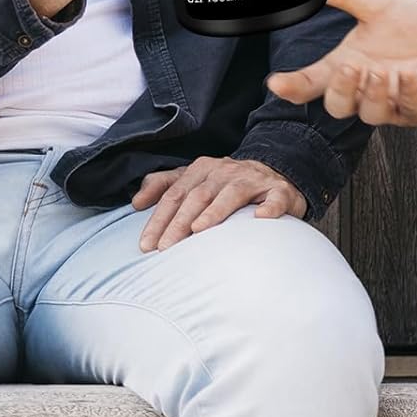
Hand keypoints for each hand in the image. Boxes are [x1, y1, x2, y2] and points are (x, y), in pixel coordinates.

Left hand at [133, 156, 305, 250]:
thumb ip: (164, 186)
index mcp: (203, 168)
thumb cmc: (226, 185)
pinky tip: (260, 218)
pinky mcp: (280, 191)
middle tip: (166, 248)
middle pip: (199, 195)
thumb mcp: (194, 181)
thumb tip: (136, 202)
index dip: (159, 218)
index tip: (146, 244)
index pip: (176, 194)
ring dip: (215, 211)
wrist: (275, 175)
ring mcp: (254, 179)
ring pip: (232, 193)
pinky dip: (269, 208)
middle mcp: (227, 171)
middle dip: (180, 222)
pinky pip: (275, 198)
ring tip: (199, 230)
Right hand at [265, 0, 416, 124]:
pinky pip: (409, 110)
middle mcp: (366, 90)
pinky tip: (407, 76)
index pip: (313, 82)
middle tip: (349, 67)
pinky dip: (406, 93)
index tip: (277, 82)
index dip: (294, 86)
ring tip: (380, 71)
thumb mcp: (377, 6)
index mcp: (349, 66)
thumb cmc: (413, 28)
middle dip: (339, 90)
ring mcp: (393, 104)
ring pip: (371, 115)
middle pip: (338, 106)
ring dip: (371, 94)